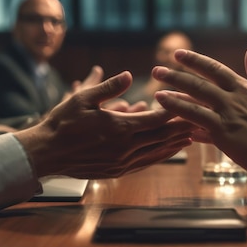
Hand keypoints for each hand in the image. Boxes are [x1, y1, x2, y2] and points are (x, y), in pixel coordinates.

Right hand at [15, 71, 194, 178]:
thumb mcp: (82, 98)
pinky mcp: (117, 172)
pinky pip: (145, 164)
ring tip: (191, 138)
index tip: (188, 102)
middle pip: (162, 137)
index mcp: (119, 128)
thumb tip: (129, 75)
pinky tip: (168, 153)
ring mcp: (122, 163)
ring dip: (174, 145)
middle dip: (181, 128)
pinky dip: (160, 157)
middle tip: (200, 121)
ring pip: (156, 153)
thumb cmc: (62, 123)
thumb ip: (108, 87)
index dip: (174, 110)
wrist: (46, 153)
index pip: (156, 119)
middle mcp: (125, 148)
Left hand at [152, 46, 246, 181]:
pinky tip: (170, 122)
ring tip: (156, 94)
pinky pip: (199, 127)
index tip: (178, 54)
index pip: (214, 69)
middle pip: (198, 84)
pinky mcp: (225, 136)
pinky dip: (185, 124)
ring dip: (173, 98)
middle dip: (175, 75)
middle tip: (157, 70)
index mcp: (244, 87)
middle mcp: (233, 99)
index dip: (194, 60)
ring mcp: (227, 117)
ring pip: (194, 104)